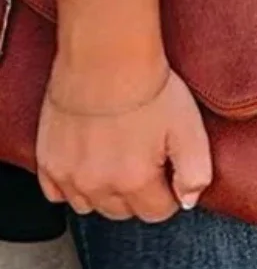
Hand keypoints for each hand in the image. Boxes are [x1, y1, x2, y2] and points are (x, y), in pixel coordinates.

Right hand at [37, 60, 212, 222]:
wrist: (106, 56)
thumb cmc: (150, 88)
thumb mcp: (189, 128)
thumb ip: (196, 172)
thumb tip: (188, 201)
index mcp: (135, 181)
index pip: (158, 212)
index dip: (168, 190)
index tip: (167, 167)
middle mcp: (98, 186)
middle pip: (124, 212)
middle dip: (138, 193)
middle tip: (143, 157)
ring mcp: (69, 176)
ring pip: (91, 206)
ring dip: (106, 191)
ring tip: (116, 157)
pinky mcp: (48, 161)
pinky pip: (57, 193)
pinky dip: (73, 185)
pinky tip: (88, 161)